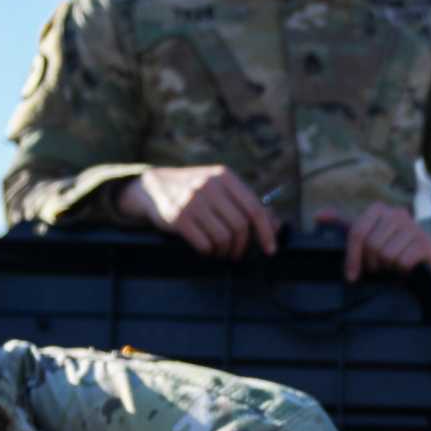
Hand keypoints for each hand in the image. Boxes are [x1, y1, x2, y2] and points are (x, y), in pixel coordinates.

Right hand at [117, 166, 277, 260]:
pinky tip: (206, 249)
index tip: (270, 250)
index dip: (266, 233)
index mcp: (225, 177)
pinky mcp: (177, 217)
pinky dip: (209, 252)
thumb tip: (276, 226)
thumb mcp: (221, 188)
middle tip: (237, 254)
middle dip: (242, 246)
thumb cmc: (195, 190)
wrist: (153, 186)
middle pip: (240, 226)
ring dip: (225, 252)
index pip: (255, 209)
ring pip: (223, 237)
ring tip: (221, 252)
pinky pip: (204, 244)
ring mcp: (192, 201)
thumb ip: (247, 203)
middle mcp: (209, 186)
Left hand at [334, 203, 430, 281]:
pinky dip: (402, 270)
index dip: (352, 257)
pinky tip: (406, 268)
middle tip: (379, 267)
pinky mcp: (425, 243)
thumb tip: (318, 216)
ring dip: (388, 267)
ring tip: (393, 265)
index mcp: (379, 209)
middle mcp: (397, 213)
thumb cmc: (390, 245)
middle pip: (372, 245)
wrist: (423, 256)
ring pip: (387, 254)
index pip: (357, 232)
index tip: (352, 275)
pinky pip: (403, 261)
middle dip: (373, 263)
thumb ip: (343, 224)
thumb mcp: (366, 233)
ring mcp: (414, 227)